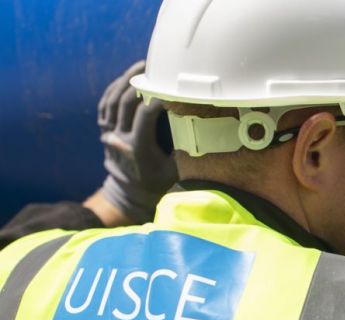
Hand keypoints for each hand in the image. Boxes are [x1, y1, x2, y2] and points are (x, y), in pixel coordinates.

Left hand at [97, 60, 176, 223]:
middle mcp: (119, 139)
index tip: (172, 87)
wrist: (130, 194)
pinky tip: (126, 78)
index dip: (159, 97)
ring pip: (113, 100)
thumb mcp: (176, 171)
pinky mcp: (104, 131)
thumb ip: (185, 150)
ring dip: (126, 79)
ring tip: (141, 66)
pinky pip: (105, 104)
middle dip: (140, 81)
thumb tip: (206, 129)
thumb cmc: (158, 183)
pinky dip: (114, 89)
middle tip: (155, 68)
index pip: (146, 114)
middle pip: (126, 102)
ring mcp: (108, 134)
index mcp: (138, 149)